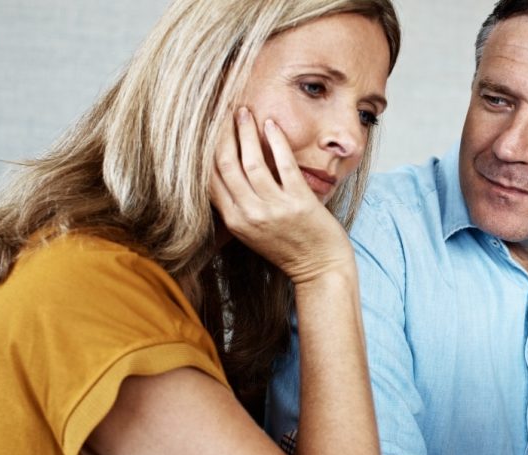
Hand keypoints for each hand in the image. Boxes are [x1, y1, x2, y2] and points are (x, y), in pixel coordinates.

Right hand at [210, 107, 354, 282]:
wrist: (320, 270)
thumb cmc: (289, 248)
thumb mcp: (253, 231)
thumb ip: (239, 206)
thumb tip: (227, 171)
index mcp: (234, 221)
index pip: (210, 179)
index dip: (207, 150)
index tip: (209, 129)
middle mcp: (249, 215)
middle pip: (226, 165)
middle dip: (223, 134)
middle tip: (225, 112)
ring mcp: (274, 208)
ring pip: (252, 161)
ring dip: (246, 132)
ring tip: (244, 112)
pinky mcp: (298, 202)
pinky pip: (283, 164)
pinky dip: (276, 141)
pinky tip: (270, 125)